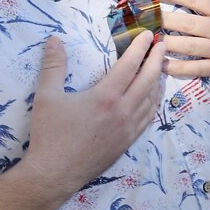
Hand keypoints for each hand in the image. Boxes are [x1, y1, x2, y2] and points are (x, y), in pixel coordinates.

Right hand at [20, 32, 165, 195]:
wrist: (54, 174)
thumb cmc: (50, 135)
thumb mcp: (47, 97)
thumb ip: (53, 66)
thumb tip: (54, 40)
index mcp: (106, 96)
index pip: (130, 65)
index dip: (140, 48)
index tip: (148, 35)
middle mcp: (123, 110)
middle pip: (148, 79)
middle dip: (157, 59)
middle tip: (162, 44)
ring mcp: (128, 128)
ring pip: (152, 99)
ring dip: (158, 79)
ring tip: (160, 66)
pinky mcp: (128, 142)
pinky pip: (148, 117)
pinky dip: (155, 102)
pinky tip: (154, 97)